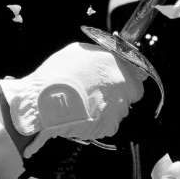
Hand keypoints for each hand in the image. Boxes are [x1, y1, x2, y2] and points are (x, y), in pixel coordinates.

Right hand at [0, 43, 148, 154]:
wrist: (43, 102)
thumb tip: (104, 56)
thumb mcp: (76, 52)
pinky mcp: (110, 125)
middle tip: (95, 95)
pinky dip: (99, 123)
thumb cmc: (56, 75)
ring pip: (118, 110)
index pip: (136, 74)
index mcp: (116, 64)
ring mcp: (119, 107)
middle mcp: (122, 85)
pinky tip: (82, 116)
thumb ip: (97, 55)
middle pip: (129, 93)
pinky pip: (109, 124)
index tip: (117, 81)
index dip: (126, 78)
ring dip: (106, 108)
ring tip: (83, 106)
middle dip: (116, 94)